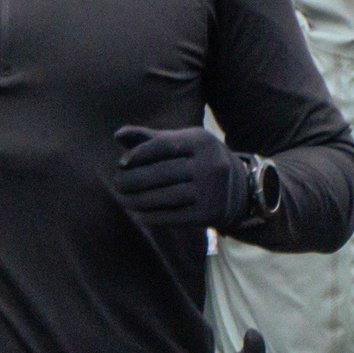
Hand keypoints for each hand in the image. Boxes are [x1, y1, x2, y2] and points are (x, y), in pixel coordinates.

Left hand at [113, 126, 249, 229]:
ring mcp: (212, 191)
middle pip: (162, 173)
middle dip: (133, 179)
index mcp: (202, 141)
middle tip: (116, 184)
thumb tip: (118, 135)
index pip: (163, 146)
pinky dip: (152, 216)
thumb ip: (150, 139)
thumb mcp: (181, 143)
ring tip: (124, 199)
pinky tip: (139, 213)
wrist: (237, 188)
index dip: (138, 154)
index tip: (121, 164)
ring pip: (165, 196)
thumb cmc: (197, 160)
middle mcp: (210, 164)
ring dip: (138, 200)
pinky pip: (173, 216)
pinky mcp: (209, 214)